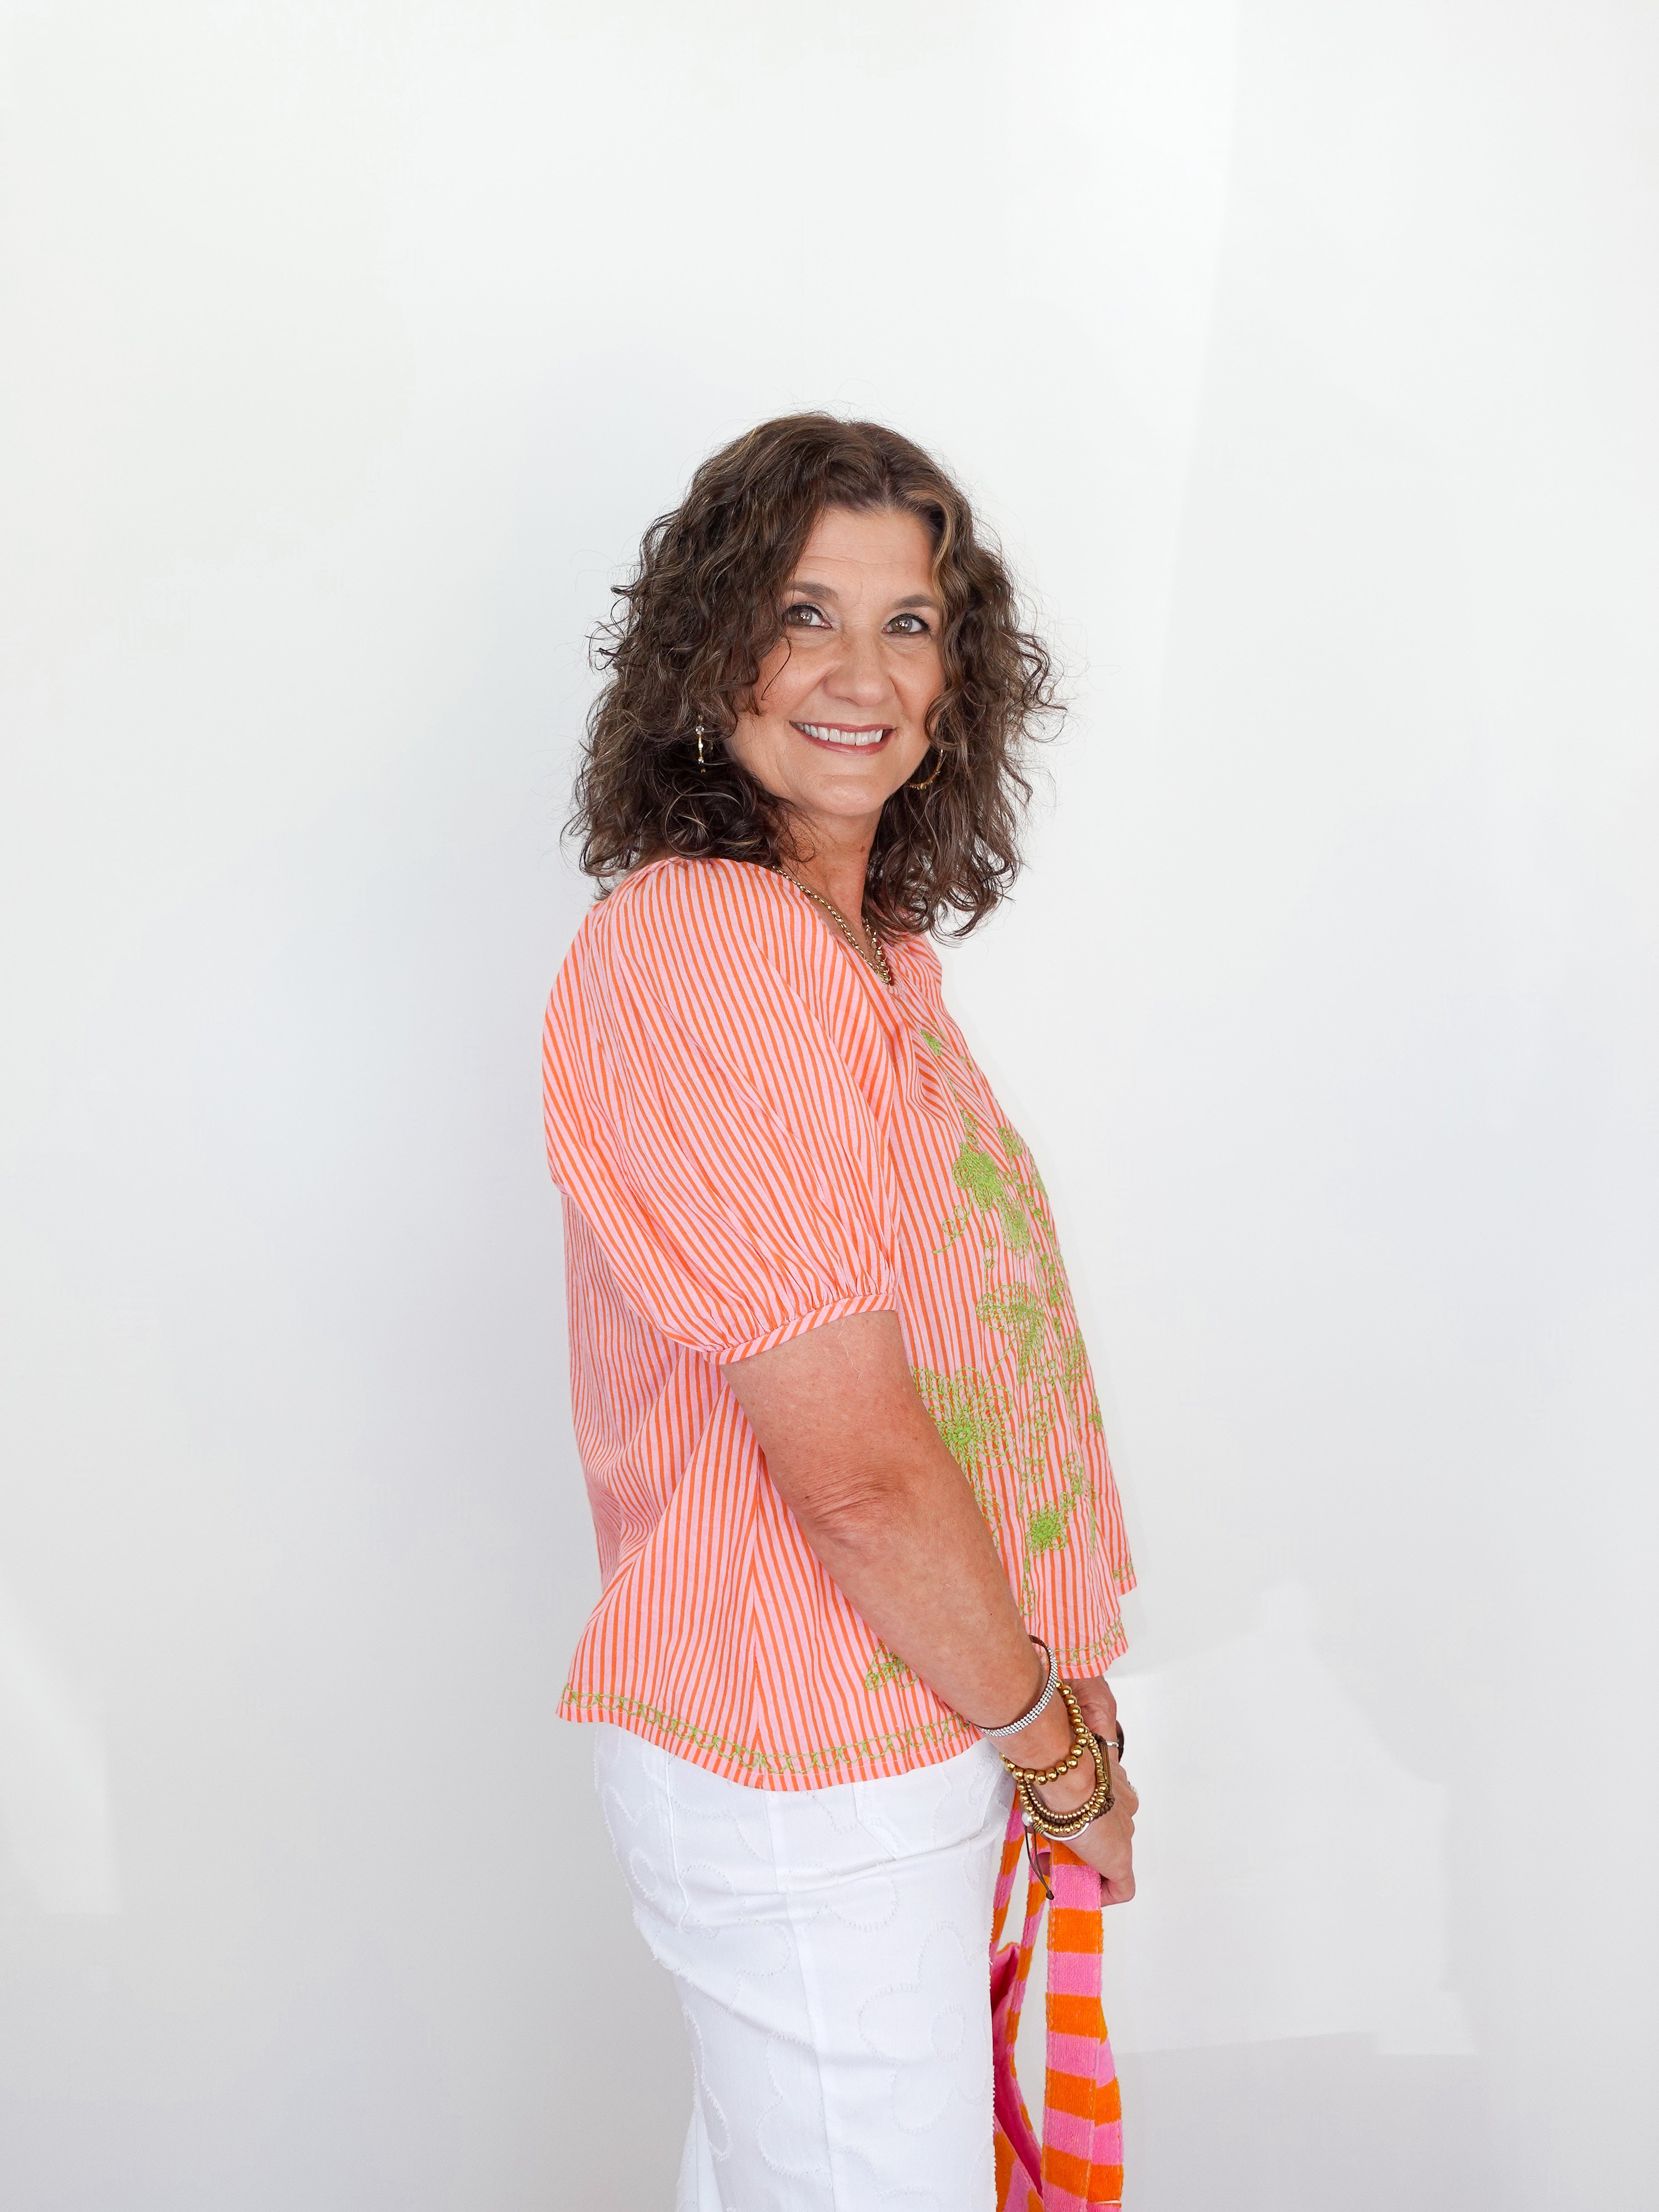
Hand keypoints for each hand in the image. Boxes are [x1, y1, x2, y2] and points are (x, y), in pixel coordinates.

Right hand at [1030, 1675, 1136, 1903]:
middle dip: (1084, 1838)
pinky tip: (1080, 1890)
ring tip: (1058, 1864)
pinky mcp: (1120, 1860)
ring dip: (1086, 1863)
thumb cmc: (1059, 1751)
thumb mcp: (1063, 1743)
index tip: (1061, 1816)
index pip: (1106, 1799)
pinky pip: (1120, 1888)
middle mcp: (1123, 1803)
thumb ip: (1066, 1737)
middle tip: (1054, 1845)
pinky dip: (1102, 1893)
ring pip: (1111, 1854)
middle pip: (1109, 1827)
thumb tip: (1060, 1709)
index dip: (1084, 1812)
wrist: (1064, 1768)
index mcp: (1113, 1778)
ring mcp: (1123, 1832)